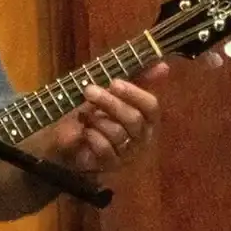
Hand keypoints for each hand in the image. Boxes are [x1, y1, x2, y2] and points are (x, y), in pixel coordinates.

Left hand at [39, 62, 166, 173]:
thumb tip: (164, 65)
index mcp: (146, 119)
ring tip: (83, 115)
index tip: (114, 82)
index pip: (151, 107)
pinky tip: (84, 131)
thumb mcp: (112, 94)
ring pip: (118, 133)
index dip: (134, 93)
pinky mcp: (110, 165)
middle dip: (109, 103)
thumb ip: (137, 80)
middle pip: (133, 119)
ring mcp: (126, 153)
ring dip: (97, 119)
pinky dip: (92, 137)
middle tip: (89, 90)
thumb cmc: (94, 116)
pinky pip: (105, 149)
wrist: (66, 142)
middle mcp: (141, 137)